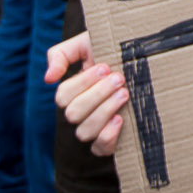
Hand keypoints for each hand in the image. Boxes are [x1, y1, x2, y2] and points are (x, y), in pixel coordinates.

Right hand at [46, 30, 126, 156]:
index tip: (105, 67)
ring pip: (85, 132)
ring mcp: (92, 128)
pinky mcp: (107, 142)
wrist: (143, 61)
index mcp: (71, 92)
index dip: (83, 83)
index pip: (63, 96)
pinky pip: (99, 149)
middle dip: (97, 94)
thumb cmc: (112, 51)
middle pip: (73, 114)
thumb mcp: (85, 44)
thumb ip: (60, 54)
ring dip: (104, 111)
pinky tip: (121, 118)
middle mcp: (78, 112)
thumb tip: (48, 79)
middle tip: (119, 79)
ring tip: (124, 94)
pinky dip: (108, 136)